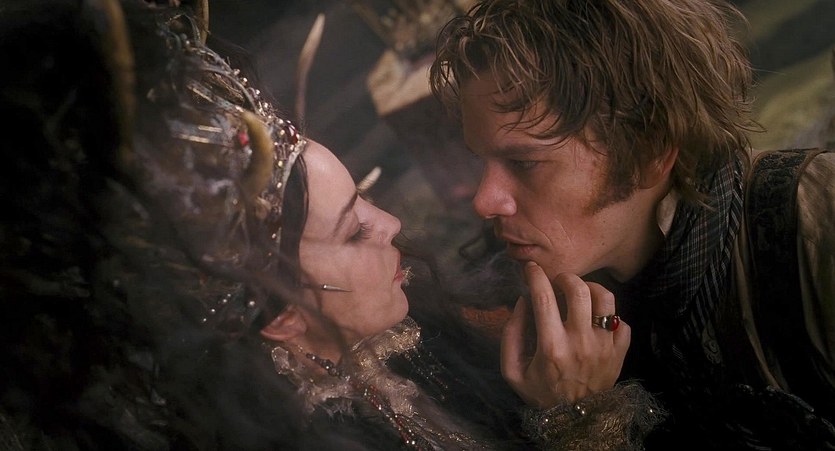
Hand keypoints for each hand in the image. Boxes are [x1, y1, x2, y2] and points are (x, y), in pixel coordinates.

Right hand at [500, 261, 629, 407]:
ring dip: (591, 288)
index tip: (531, 269)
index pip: (543, 297)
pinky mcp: (619, 353)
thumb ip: (511, 335)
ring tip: (581, 292)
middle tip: (557, 281)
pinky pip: (622, 322)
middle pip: (579, 290)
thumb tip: (522, 301)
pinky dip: (610, 315)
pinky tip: (596, 319)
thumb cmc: (540, 393)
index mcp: (551, 347)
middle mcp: (580, 343)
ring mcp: (604, 347)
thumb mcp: (512, 371)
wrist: (574, 420)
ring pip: (606, 299)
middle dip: (565, 277)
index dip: (535, 276)